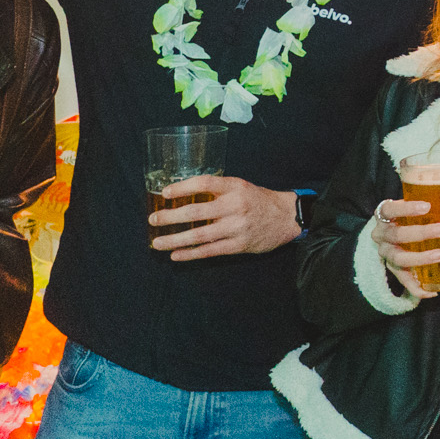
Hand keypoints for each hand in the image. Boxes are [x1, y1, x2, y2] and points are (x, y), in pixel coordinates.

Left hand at [152, 177, 303, 261]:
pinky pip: (210, 251)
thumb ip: (217, 190)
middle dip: (170, 217)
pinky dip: (191, 254)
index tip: (165, 193)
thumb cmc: (258, 200)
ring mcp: (237, 227)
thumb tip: (184, 195)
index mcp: (234, 186)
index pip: (204, 183)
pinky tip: (176, 255)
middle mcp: (235, 206)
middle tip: (153, 220)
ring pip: (200, 235)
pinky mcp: (239, 245)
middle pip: (196, 212)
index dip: (182, 187)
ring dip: (175, 239)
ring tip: (157, 242)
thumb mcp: (240, 186)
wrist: (286, 217)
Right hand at [372, 197, 439, 297]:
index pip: (390, 209)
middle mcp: (381, 236)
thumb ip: (424, 203)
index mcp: (383, 216)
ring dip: (421, 258)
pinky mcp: (392, 270)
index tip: (427, 206)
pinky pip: (403, 282)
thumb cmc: (404, 217)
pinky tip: (434, 291)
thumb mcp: (408, 207)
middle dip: (421, 233)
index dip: (406, 208)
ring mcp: (386, 254)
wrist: (385, 233)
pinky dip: (417, 289)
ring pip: (399, 259)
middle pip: (397, 235)